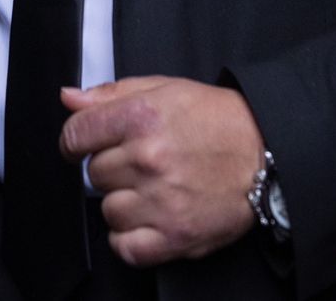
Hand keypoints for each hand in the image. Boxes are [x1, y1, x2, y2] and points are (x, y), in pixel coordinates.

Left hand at [61, 76, 262, 266]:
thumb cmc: (217, 120)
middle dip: (112, 168)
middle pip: (94, 174)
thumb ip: (110, 95)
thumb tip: (69, 99)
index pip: (76, 135)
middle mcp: (148, 159)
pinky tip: (147, 220)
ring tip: (152, 190)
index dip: (75, 140)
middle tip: (142, 163)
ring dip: (123, 203)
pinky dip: (130, 239)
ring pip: (108, 211)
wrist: (266, 153)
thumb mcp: (164, 89)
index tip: (82, 146)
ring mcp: (161, 200)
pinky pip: (125, 247)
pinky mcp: (175, 236)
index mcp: (141, 118)